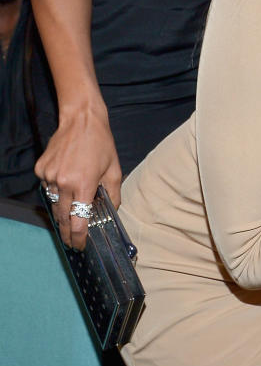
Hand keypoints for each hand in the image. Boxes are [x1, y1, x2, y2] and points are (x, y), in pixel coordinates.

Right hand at [35, 103, 121, 248]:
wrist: (81, 120)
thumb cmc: (101, 143)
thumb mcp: (114, 168)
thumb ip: (113, 193)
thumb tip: (112, 212)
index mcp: (83, 185)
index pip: (78, 221)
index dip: (79, 237)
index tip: (81, 246)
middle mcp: (63, 183)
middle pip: (62, 217)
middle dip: (68, 231)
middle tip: (73, 241)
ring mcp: (49, 176)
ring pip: (54, 202)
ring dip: (62, 208)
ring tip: (72, 210)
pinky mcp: (40, 170)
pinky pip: (47, 187)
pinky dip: (56, 189)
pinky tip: (66, 178)